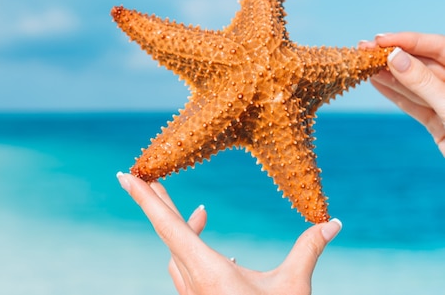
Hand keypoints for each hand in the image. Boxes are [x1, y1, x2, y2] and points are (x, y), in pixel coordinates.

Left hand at [117, 172, 341, 294]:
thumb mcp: (293, 287)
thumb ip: (309, 250)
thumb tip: (333, 222)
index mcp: (208, 272)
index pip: (168, 226)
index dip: (145, 198)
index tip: (126, 176)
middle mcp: (193, 282)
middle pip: (167, 232)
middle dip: (157, 201)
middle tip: (147, 175)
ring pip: (176, 252)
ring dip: (182, 229)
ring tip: (199, 212)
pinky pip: (185, 270)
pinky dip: (192, 251)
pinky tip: (218, 252)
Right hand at [359, 32, 444, 155]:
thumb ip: (423, 82)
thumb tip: (395, 56)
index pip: (440, 46)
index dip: (409, 40)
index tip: (381, 40)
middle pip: (424, 64)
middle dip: (394, 56)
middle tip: (364, 49)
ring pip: (416, 85)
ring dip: (389, 74)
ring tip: (364, 65)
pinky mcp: (441, 125)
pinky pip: (415, 105)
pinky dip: (394, 95)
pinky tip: (376, 83)